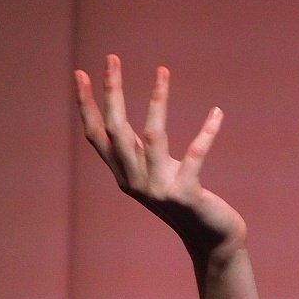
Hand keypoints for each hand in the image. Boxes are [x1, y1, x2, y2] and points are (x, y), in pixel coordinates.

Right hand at [74, 54, 246, 258]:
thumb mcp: (154, 175)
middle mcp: (136, 183)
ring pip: (152, 136)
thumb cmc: (184, 201)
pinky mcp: (186, 195)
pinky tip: (217, 112)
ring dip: (158, 100)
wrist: (211, 240)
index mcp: (124, 176)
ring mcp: (159, 190)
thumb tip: (117, 115)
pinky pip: (195, 154)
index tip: (81, 73)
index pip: (97, 136)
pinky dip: (207, 131)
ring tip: (162, 70)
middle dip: (113, 92)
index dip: (87, 105)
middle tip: (112, 58)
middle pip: (117, 130)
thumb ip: (137, 151)